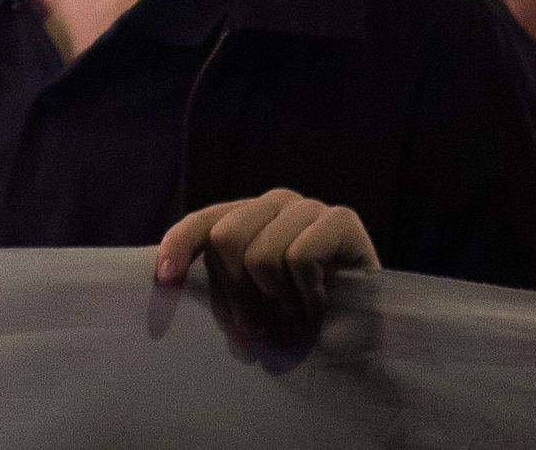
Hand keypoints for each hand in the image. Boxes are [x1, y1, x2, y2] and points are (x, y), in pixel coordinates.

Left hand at [156, 190, 376, 350]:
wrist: (371, 328)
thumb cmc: (304, 315)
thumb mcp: (254, 301)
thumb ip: (222, 285)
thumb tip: (168, 283)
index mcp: (247, 216)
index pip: (202, 222)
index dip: (178, 247)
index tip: (163, 281)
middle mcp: (274, 202)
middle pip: (225, 238)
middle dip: (236, 295)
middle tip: (256, 333)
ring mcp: (308, 207)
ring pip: (262, 254)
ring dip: (278, 302)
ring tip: (296, 318)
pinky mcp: (341, 219)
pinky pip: (300, 258)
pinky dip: (307, 295)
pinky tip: (320, 307)